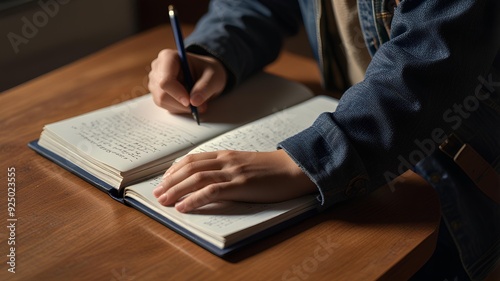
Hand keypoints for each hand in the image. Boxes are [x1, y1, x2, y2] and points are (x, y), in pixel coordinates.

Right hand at [148, 49, 227, 113]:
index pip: (166, 80)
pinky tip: (188, 102)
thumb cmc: (207, 71)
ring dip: (181, 107)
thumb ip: (205, 87)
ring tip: (196, 102)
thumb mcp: (214, 77)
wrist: (204, 74)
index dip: (177, 94)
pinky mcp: (157, 92)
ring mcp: (155, 81)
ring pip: (162, 102)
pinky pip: (164, 106)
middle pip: (162, 94)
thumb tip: (194, 102)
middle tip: (200, 105)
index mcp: (168, 57)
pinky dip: (179, 108)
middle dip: (181, 103)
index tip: (190, 102)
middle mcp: (158, 68)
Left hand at [153, 150, 316, 212]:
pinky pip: (212, 191)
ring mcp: (233, 172)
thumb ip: (229, 169)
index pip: (193, 159)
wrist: (294, 168)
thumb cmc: (272, 169)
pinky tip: (183, 206)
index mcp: (226, 155)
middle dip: (170, 181)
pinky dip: (194, 199)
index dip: (175, 169)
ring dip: (176, 190)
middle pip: (190, 168)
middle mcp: (226, 161)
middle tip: (157, 193)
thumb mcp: (246, 164)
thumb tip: (211, 181)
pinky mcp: (241, 185)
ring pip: (196, 178)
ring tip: (163, 200)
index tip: (164, 180)